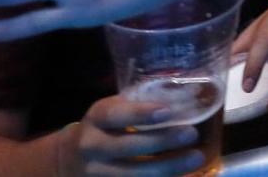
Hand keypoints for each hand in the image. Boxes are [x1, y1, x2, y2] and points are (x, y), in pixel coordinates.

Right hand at [66, 93, 206, 176]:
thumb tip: (188, 98)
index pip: (114, 114)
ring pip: (132, 173)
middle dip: (161, 141)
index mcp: (96, 119)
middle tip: (192, 134)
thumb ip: (138, 106)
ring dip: (167, 167)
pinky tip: (181, 176)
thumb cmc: (105, 128)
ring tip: (196, 157)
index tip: (167, 111)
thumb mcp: (113, 112)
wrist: (71, 159)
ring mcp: (95, 172)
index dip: (139, 113)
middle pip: (126, 146)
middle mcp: (91, 146)